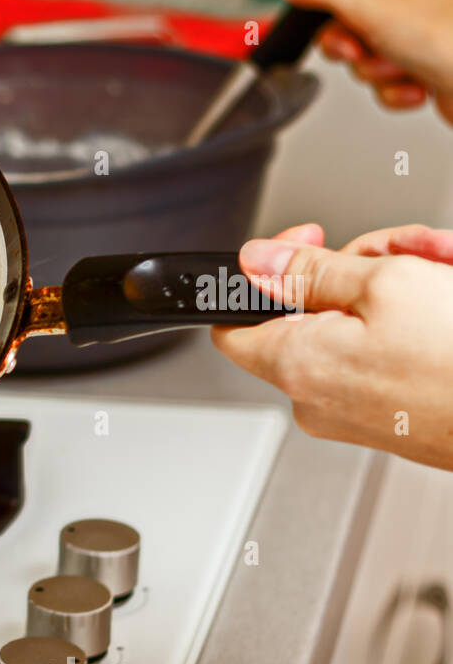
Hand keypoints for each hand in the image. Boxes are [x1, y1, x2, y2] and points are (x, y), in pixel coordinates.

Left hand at [211, 223, 452, 470]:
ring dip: (402, 285)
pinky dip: (419, 319)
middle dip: (362, 267)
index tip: (300, 245)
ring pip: (358, 325)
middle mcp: (315, 397)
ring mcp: (354, 412)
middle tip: (410, 253)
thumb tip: (256, 261)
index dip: (261, 276)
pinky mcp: (391, 418)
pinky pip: (387, 353)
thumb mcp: (387, 284)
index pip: (233, 322)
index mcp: (296, 365)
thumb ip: (312, 270)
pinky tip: (451, 299)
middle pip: (311, 311)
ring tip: (446, 271)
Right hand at [282, 0, 452, 122]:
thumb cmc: (452, 39)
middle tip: (361, 49)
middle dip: (354, 48)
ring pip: (370, 57)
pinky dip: (398, 91)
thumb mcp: (369, 5)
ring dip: (379, 73)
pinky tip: (418, 86)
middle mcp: (419, 1)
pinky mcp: (430, 65)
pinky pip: (392, 81)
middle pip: (354, 24)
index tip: (333, 22)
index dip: (332, 11)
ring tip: (403, 69)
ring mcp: (425, 33)